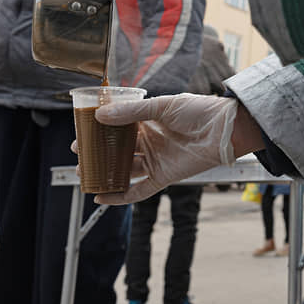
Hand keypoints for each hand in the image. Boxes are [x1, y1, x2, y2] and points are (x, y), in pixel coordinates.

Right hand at [84, 94, 262, 204]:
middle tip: (79, 155)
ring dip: (105, 173)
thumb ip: (133, 112)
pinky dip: (121, 196)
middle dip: (98, 153)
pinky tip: (103, 198)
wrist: (224, 129)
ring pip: (124, 170)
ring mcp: (156, 160)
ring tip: (84, 174)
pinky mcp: (163, 177)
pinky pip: (138, 190)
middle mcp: (150, 142)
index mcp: (149, 121)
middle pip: (118, 150)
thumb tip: (102, 115)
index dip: (100, 131)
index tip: (81, 133)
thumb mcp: (163, 106)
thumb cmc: (200, 111)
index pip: (118, 127)